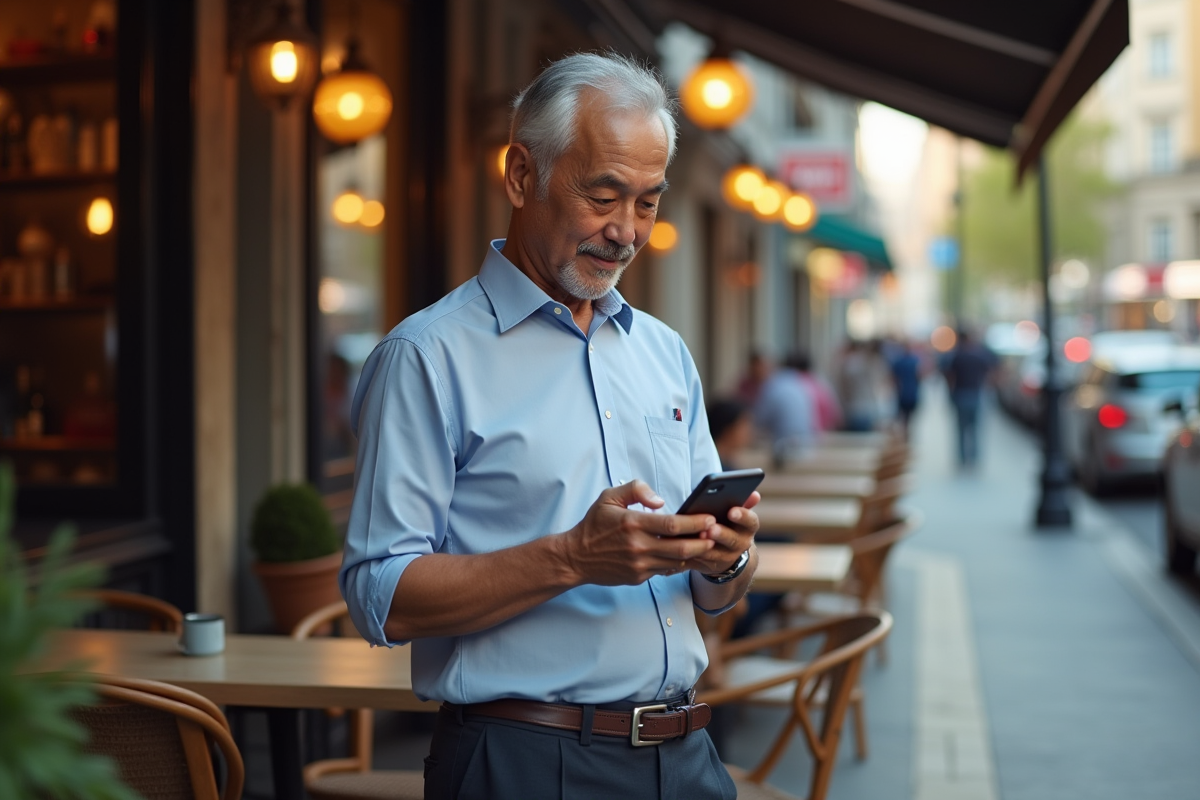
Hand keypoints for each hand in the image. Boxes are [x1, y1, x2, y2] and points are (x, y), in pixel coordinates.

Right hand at [560, 480, 718, 585]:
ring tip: (710, 545)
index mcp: (633, 523)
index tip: (710, 518)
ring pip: (677, 562)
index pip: (672, 524)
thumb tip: (660, 501)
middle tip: (717, 534)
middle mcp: (638, 546)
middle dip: (704, 541)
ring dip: (696, 554)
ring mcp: (639, 564)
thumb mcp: (608, 497)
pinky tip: (689, 555)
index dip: (695, 522)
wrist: (576, 557)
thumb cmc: (594, 524)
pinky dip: (679, 563)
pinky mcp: (638, 577)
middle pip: (681, 547)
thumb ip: (635, 490)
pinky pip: (665, 570)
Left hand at [685, 491, 759, 575]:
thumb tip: (755, 494)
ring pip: (717, 554)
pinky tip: (685, 545)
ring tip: (697, 536)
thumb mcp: (737, 512)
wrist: (727, 551)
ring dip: (706, 546)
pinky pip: (701, 561)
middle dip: (721, 534)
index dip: (742, 516)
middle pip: (733, 539)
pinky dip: (693, 554)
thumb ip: (743, 502)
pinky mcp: (711, 566)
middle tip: (711, 528)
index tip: (731, 511)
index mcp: (748, 528)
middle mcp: (741, 544)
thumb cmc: (728, 522)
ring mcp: (727, 557)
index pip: (751, 521)